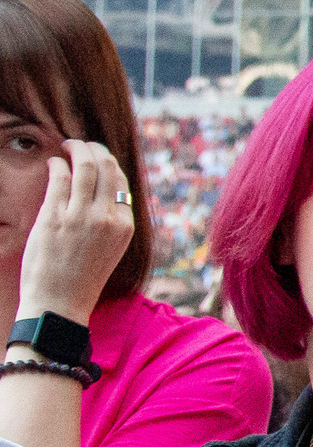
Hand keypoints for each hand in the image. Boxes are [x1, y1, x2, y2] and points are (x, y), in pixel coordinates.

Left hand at [17, 140, 134, 324]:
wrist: (60, 302)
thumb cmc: (82, 278)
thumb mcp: (109, 249)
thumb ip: (110, 222)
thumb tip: (103, 193)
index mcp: (125, 227)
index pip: (121, 183)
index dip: (110, 164)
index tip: (99, 156)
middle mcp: (107, 218)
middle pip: (106, 169)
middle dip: (94, 149)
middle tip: (83, 144)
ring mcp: (80, 216)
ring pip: (84, 168)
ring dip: (76, 150)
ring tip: (68, 145)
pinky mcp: (55, 217)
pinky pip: (59, 179)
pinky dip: (57, 165)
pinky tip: (53, 162)